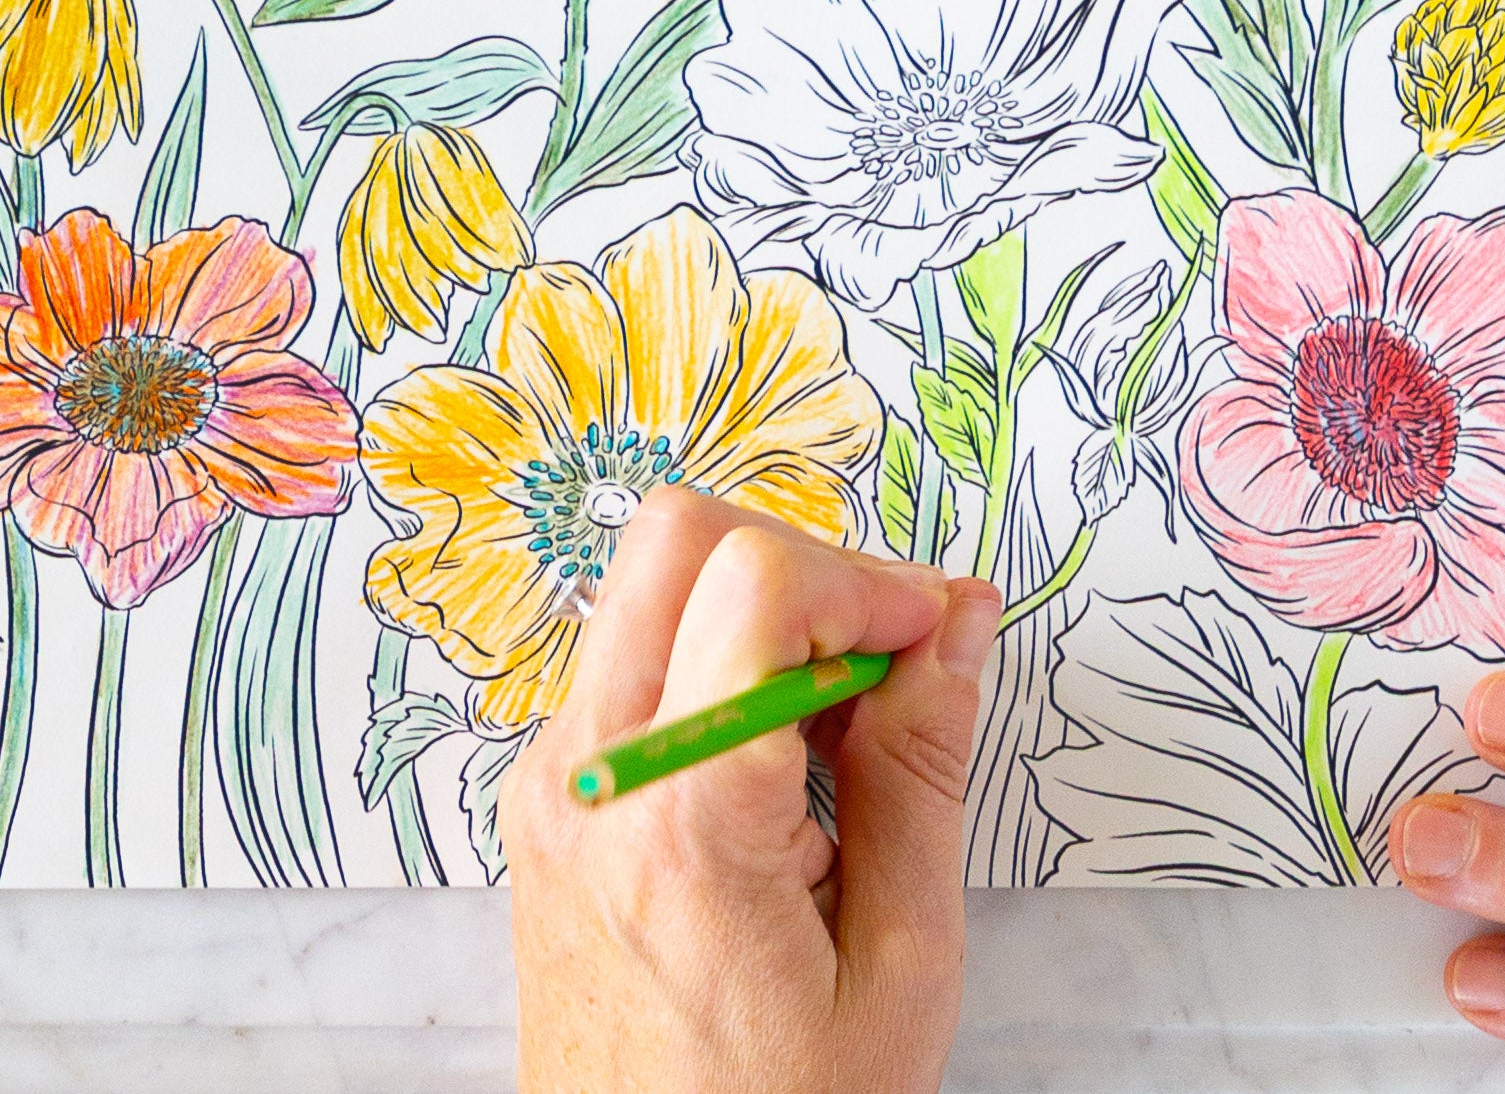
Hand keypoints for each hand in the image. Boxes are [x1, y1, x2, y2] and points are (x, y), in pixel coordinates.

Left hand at [500, 488, 998, 1093]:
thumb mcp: (898, 967)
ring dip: (757, 612)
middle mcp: (588, 782)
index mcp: (679, 822)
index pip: (756, 580)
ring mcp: (552, 790)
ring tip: (843, 728)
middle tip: (889, 655)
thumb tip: (957, 625)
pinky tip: (782, 764)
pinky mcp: (547, 806)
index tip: (935, 633)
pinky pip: (627, 665)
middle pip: (678, 538)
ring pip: (648, 587)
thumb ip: (922, 773)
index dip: (867, 581)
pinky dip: (714, 665)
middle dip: (805, 564)